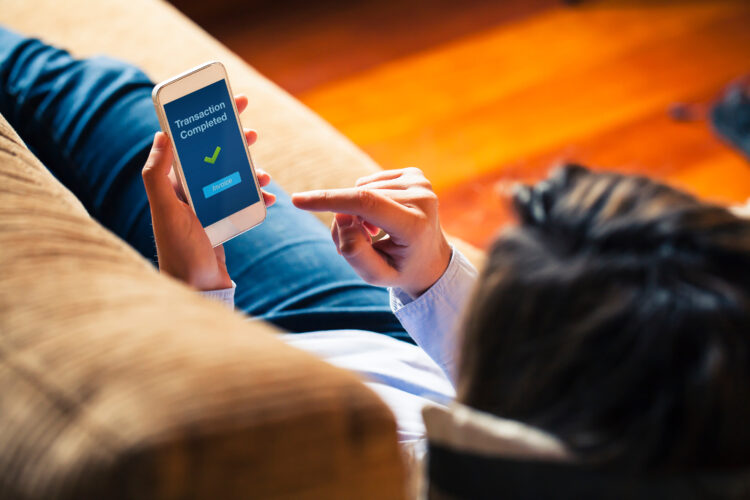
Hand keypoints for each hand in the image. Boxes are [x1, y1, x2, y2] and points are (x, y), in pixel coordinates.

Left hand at [142, 95, 275, 290]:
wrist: (197, 289)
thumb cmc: (180, 251)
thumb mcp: (166, 211)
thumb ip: (157, 174)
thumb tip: (160, 135)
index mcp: (172, 185)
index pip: (188, 143)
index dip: (205, 121)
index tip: (223, 104)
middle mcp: (188, 193)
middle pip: (213, 156)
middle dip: (233, 141)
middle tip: (250, 129)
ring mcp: (206, 207)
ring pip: (232, 177)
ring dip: (249, 170)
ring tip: (263, 172)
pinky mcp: (221, 222)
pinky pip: (242, 201)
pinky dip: (257, 197)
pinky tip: (268, 198)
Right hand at [292, 168, 450, 296]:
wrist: (431, 259)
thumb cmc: (401, 269)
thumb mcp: (376, 275)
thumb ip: (354, 252)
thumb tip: (341, 216)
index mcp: (416, 225)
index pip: (365, 204)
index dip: (329, 200)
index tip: (298, 200)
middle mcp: (423, 198)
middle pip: (359, 200)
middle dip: (344, 220)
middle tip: (355, 243)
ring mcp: (421, 183)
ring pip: (362, 190)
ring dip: (357, 212)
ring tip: (374, 233)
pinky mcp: (415, 174)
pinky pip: (370, 183)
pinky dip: (367, 200)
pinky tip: (382, 218)